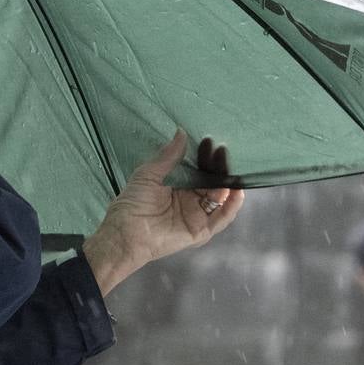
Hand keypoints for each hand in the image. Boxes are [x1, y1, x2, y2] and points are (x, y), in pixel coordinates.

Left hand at [81, 130, 244, 295]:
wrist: (126, 232)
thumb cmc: (132, 203)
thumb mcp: (149, 174)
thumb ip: (168, 156)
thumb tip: (181, 132)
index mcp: (178, 187)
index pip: (198, 170)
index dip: (205, 157)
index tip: (210, 142)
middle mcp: (190, 201)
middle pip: (212, 182)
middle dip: (219, 168)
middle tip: (223, 151)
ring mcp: (197, 216)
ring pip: (220, 199)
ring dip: (228, 184)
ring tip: (232, 168)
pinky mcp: (201, 231)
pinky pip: (221, 219)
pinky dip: (232, 206)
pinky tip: (237, 192)